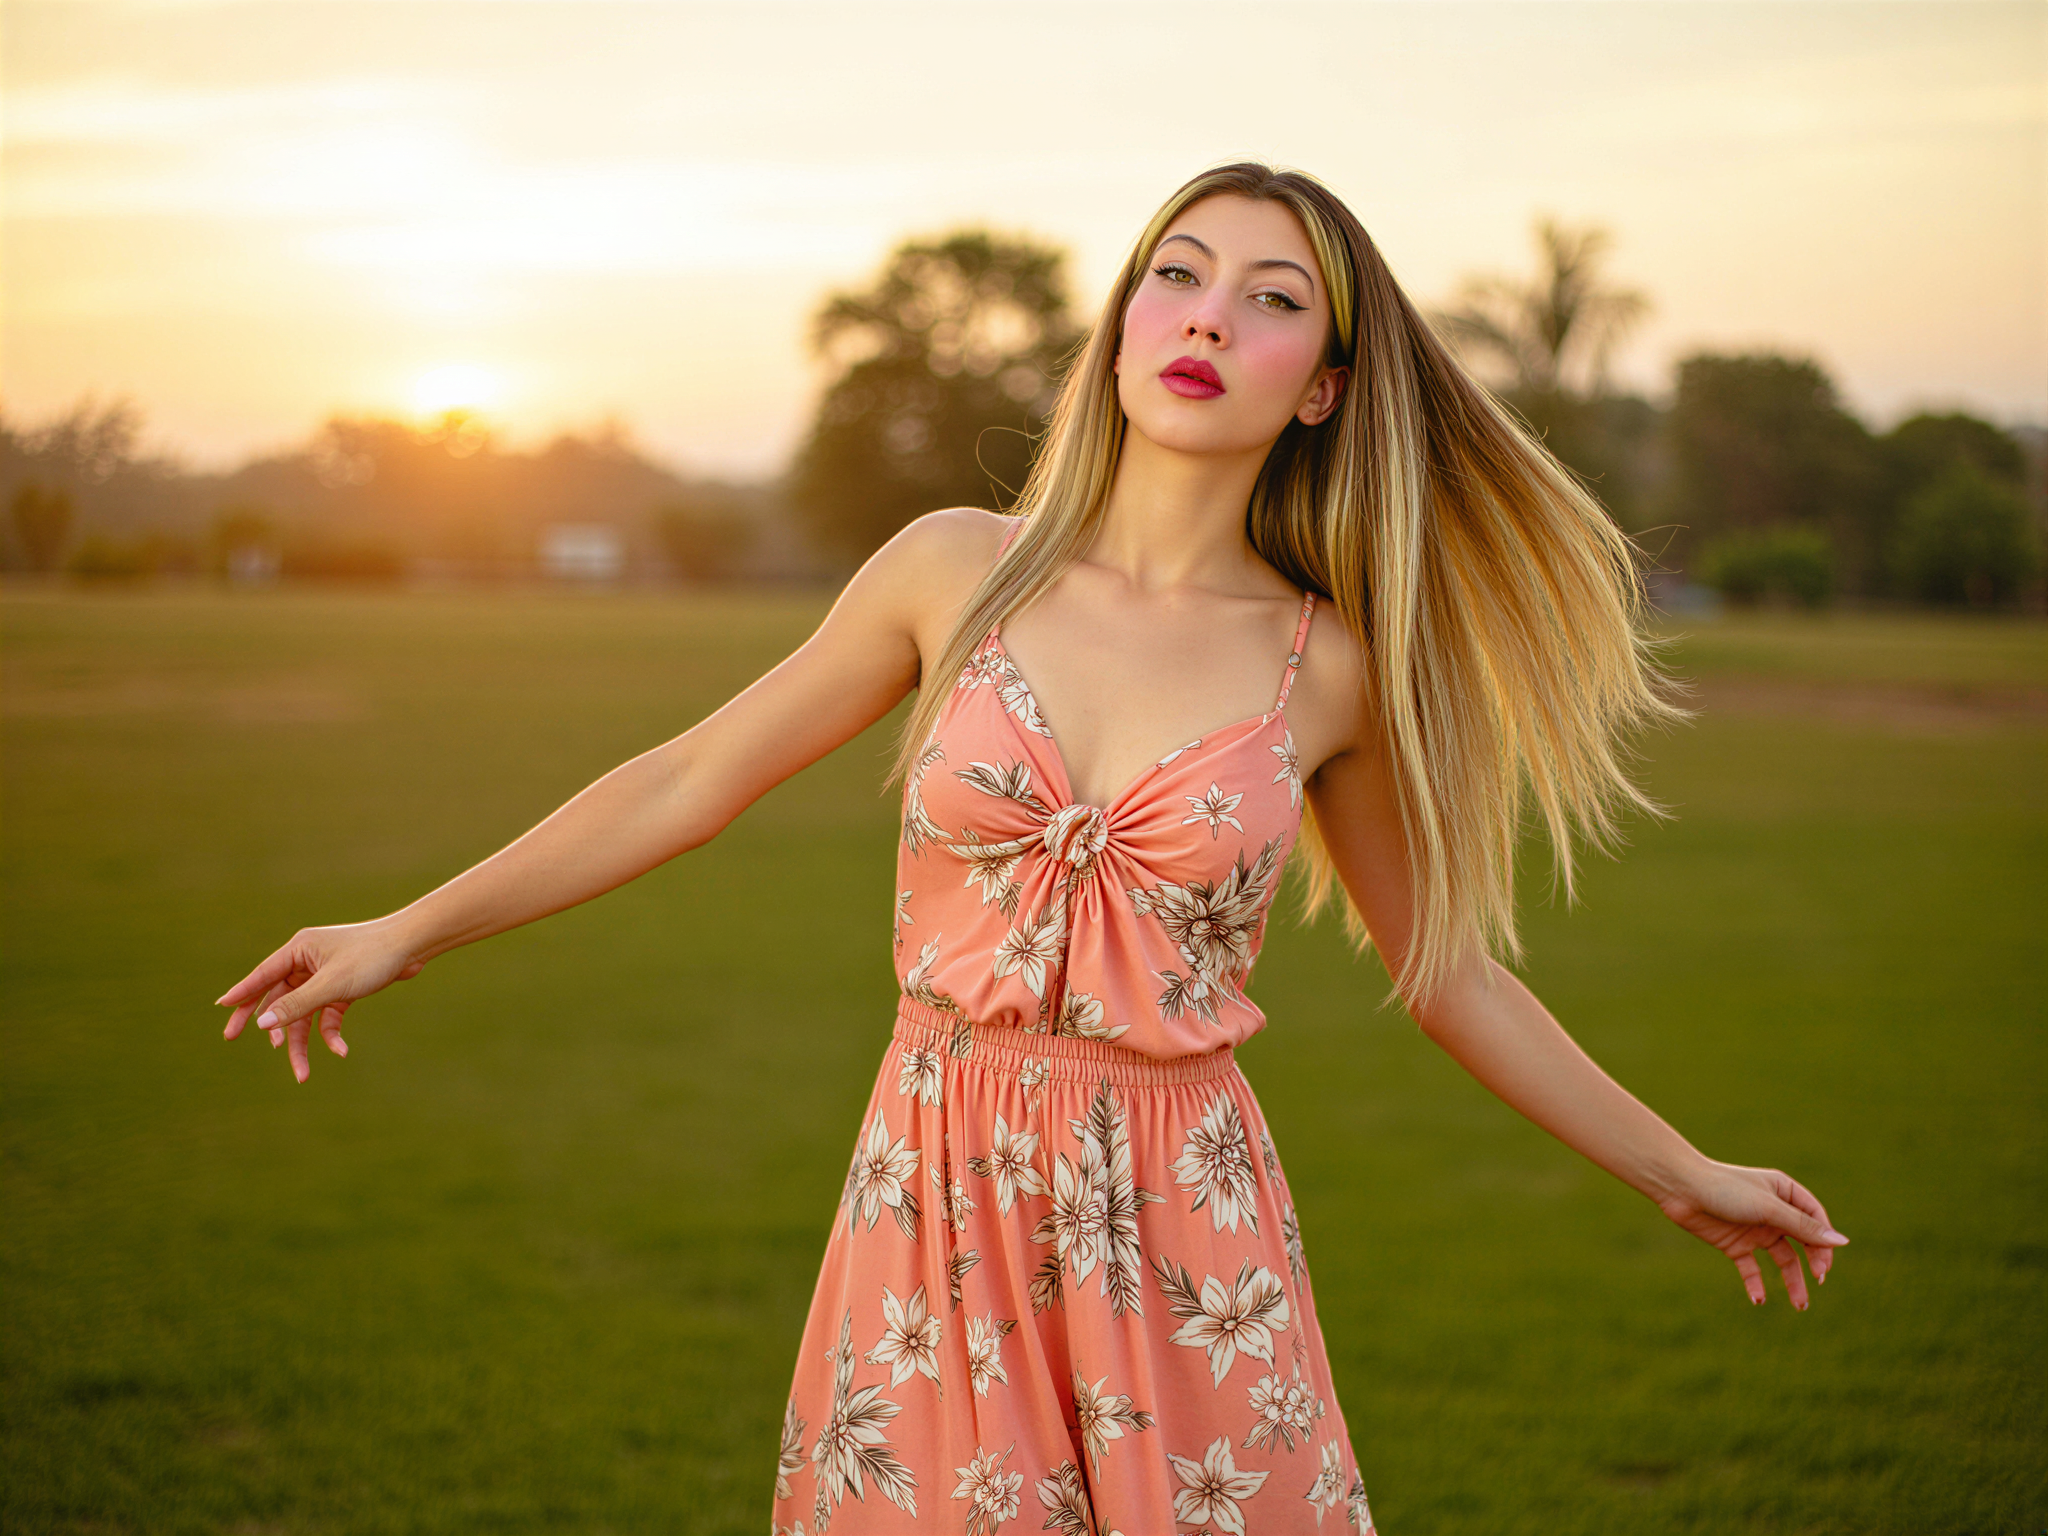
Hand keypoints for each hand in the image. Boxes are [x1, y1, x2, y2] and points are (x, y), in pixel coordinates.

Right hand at [217, 920, 424, 1082]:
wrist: (413, 946)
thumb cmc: (372, 956)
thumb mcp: (332, 984)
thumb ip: (296, 1004)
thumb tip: (261, 1024)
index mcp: (298, 950)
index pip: (262, 976)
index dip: (241, 994)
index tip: (220, 1008)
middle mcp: (307, 962)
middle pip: (278, 998)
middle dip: (267, 1024)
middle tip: (233, 1039)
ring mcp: (325, 976)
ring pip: (303, 1014)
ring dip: (302, 1042)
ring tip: (302, 1073)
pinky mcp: (343, 989)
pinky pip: (328, 1016)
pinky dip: (331, 1034)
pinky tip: (341, 1051)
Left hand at [1657, 1161, 1847, 1309]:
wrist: (1680, 1189)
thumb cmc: (1725, 1189)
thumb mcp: (1768, 1208)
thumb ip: (1803, 1227)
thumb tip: (1841, 1242)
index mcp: (1785, 1193)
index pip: (1815, 1220)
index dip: (1824, 1241)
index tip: (1825, 1264)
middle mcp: (1773, 1212)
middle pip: (1803, 1242)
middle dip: (1813, 1263)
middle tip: (1818, 1282)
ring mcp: (1754, 1230)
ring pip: (1782, 1260)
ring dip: (1792, 1282)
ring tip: (1801, 1306)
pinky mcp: (1735, 1244)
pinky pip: (1752, 1268)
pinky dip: (1756, 1284)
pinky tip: (1759, 1299)